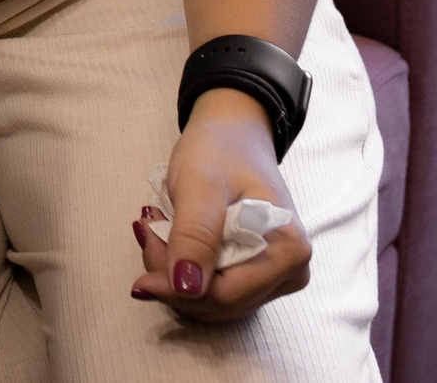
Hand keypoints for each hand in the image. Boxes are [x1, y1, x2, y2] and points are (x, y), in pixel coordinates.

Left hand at [133, 89, 310, 318]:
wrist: (233, 133)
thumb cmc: (220, 151)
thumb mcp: (199, 186)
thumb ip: (195, 236)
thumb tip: (187, 289)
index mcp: (288, 250)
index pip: (226, 296)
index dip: (176, 286)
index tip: (144, 244)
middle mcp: (291, 271)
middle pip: (219, 302)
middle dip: (172, 275)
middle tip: (147, 227)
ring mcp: (276, 275)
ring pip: (212, 300)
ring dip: (173, 272)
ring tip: (157, 226)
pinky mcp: (257, 272)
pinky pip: (214, 288)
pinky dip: (183, 268)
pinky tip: (170, 235)